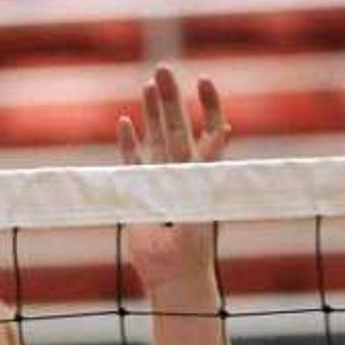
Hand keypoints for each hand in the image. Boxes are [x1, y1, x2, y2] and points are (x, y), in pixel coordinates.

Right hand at [117, 65, 230, 305]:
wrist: (172, 275)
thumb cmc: (191, 250)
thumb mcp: (200, 210)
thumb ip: (205, 174)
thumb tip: (220, 136)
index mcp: (203, 172)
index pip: (210, 130)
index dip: (208, 105)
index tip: (203, 81)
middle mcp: (183, 171)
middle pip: (177, 125)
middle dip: (171, 97)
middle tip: (163, 69)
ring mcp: (161, 180)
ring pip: (156, 137)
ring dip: (152, 112)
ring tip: (148, 84)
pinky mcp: (140, 193)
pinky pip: (133, 161)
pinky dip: (128, 143)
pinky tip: (124, 122)